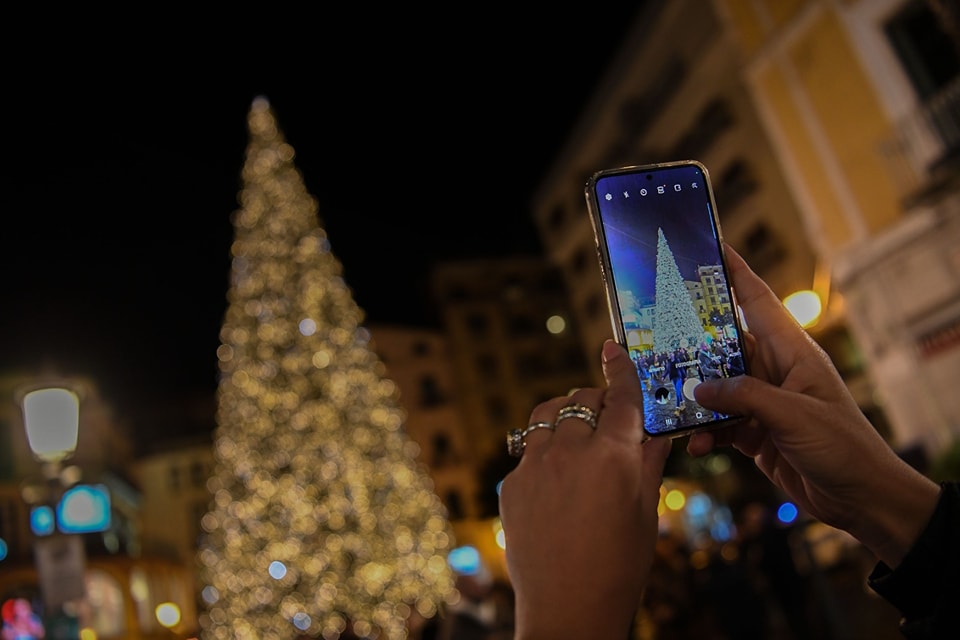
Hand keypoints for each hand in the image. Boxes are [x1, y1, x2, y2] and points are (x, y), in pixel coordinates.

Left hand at [499, 340, 671, 638]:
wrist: (568, 610)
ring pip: (547, 414)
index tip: (614, 349)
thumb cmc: (619, 567)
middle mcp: (570, 452)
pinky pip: (528, 449)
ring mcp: (535, 466)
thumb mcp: (645, 511)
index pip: (620, 396)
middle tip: (609, 420)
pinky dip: (544, 451)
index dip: (620, 369)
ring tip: (577, 438)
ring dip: (565, 417)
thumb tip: (655, 430)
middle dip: (598, 401)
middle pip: (582, 399)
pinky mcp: (511, 483)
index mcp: (613, 457)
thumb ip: (648, 462)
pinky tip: (557, 480)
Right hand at [690, 245, 939, 566]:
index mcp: (792, 352)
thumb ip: (744, 397)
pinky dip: (704, 432)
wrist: (860, 498)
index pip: (757, 301)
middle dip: (693, 339)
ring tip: (666, 396)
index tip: (709, 246)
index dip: (734, 272)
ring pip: (716, 386)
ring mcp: (764, 402)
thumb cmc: (843, 447)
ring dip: (693, 394)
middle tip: (657, 329)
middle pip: (725, 344)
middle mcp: (775, 371)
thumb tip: (699, 388)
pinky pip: (719, 423)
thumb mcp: (792, 415)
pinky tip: (694, 442)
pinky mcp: (756, 432)